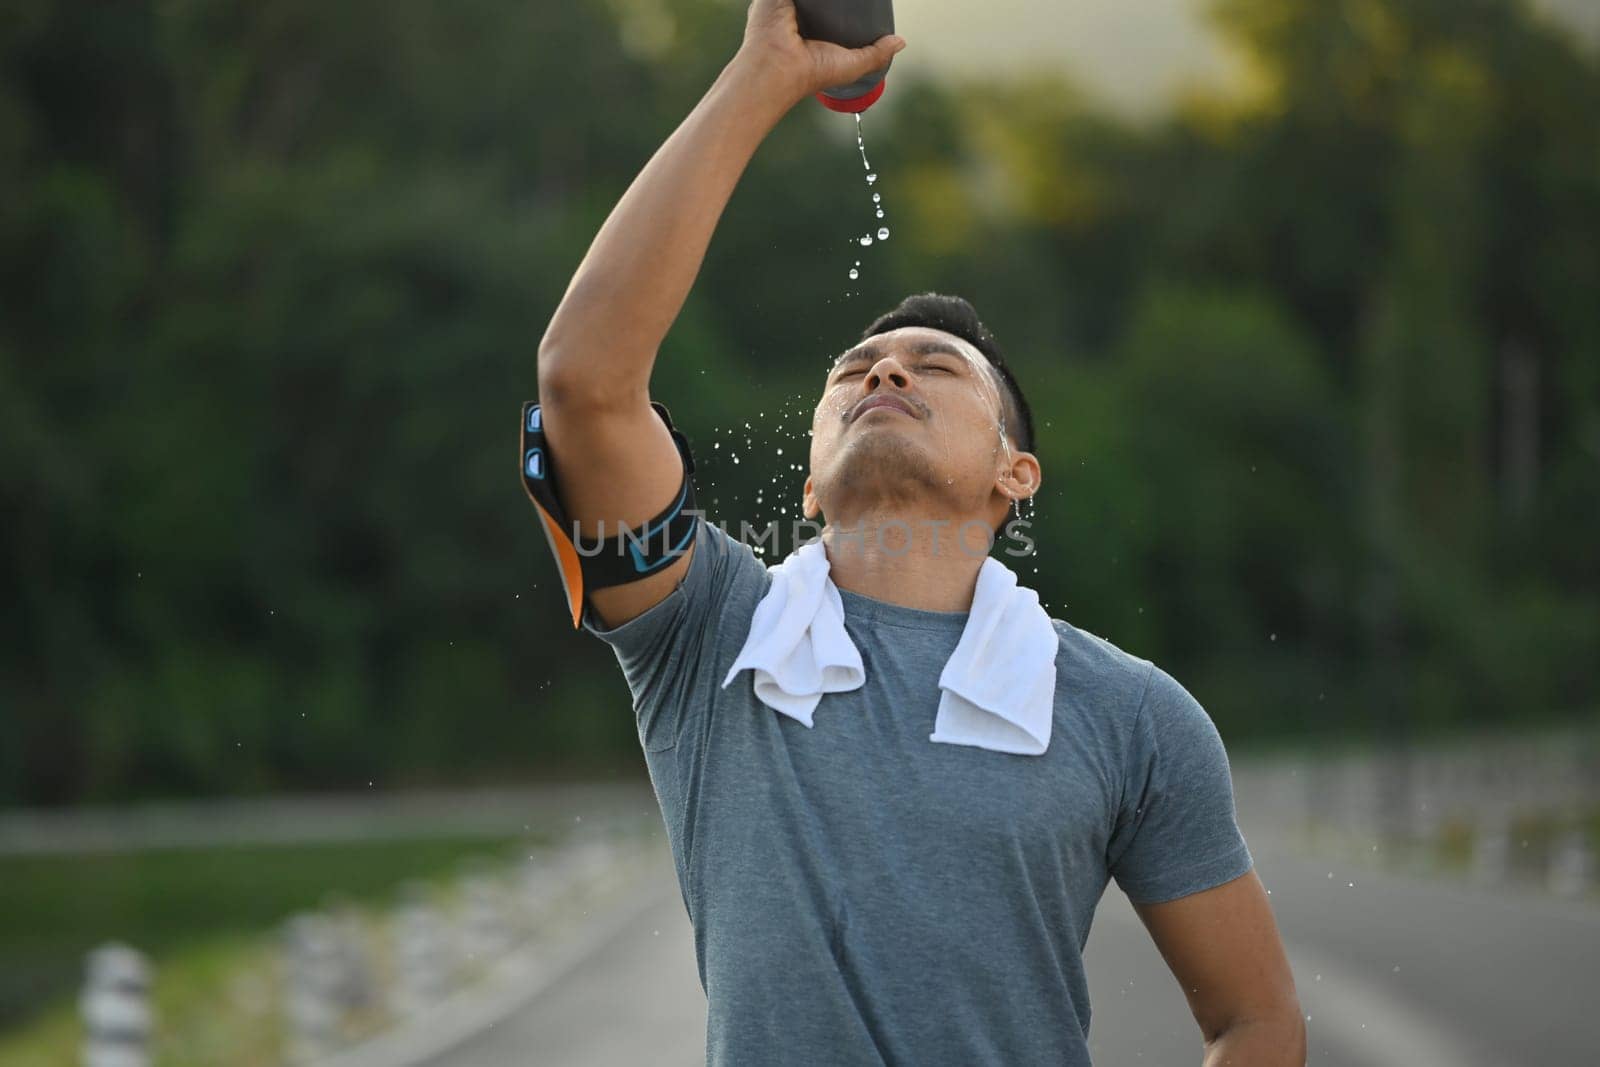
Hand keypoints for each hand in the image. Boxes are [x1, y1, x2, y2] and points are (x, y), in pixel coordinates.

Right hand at [732, 0, 906, 108]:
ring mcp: (781, 0)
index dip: (841, 3)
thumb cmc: (811, 72)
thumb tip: (900, 42)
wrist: (779, 68)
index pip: (825, 7)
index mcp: (805, 26)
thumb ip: (875, 54)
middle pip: (818, 0)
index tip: (860, 2)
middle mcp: (791, 10)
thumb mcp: (852, 65)